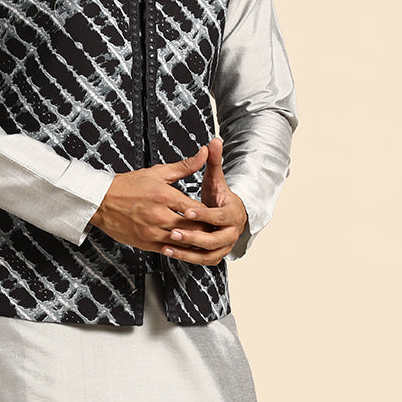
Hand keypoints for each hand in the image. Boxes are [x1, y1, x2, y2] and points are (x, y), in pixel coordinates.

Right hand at [89, 138, 246, 265]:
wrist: (101, 202)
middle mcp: (160, 215)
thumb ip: (185, 166)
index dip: (209, 213)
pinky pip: (170, 249)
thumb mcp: (158, 172)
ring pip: (183, 241)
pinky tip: (187, 245)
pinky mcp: (146, 243)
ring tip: (206, 239)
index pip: (196, 208)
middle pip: (193, 227)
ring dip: (195, 241)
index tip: (217, 214)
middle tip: (217, 228)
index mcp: (165, 195)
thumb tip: (204, 153)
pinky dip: (180, 248)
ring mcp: (152, 231)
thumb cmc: (128, 185)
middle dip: (206, 228)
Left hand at [163, 136, 247, 264]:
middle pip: (213, 239)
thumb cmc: (219, 197)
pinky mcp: (215, 256)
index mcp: (234, 214)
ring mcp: (224, 247)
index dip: (203, 214)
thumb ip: (213, 161)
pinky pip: (200, 261)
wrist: (229, 217)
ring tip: (167, 244)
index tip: (187, 210)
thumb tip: (214, 141)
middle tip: (173, 231)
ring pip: (206, 254)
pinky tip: (168, 251)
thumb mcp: (215, 179)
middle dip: (192, 236)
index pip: (219, 216)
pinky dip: (185, 257)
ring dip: (186, 251)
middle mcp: (232, 233)